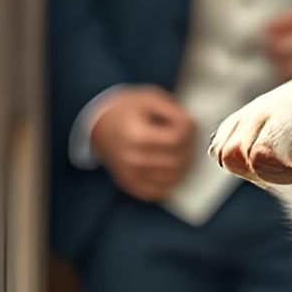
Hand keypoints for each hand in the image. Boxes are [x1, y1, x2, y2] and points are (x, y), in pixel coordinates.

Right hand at [89, 86, 195, 201]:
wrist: (99, 124)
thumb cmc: (126, 110)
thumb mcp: (149, 98)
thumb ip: (173, 110)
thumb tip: (192, 126)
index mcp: (137, 135)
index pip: (177, 139)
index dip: (189, 130)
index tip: (188, 123)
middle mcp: (132, 158)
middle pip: (177, 161)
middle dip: (189, 148)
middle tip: (188, 138)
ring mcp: (130, 174)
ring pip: (171, 179)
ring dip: (183, 166)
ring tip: (180, 151)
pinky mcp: (129, 184)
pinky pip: (156, 192)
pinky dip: (167, 183)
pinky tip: (169, 168)